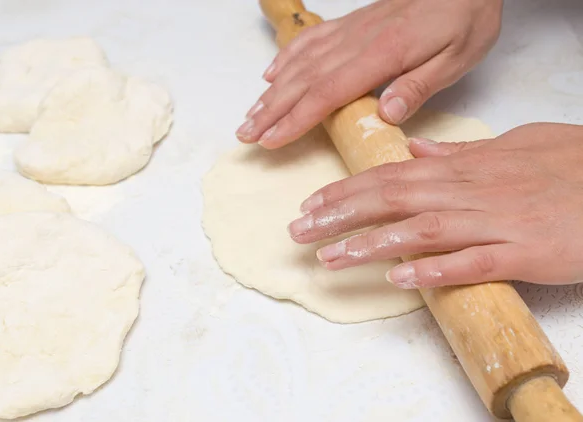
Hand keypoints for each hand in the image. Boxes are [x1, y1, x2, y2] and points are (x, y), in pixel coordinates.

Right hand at [236, 0, 502, 148]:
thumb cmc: (465, 18)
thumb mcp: (457, 57)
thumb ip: (419, 86)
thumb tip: (386, 115)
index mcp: (382, 54)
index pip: (328, 92)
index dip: (295, 119)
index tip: (271, 139)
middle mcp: (357, 41)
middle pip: (303, 80)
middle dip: (271, 110)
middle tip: (245, 133)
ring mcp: (350, 30)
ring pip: (301, 62)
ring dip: (272, 90)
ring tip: (250, 113)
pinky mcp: (351, 23)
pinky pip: (311, 39)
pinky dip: (287, 57)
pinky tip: (272, 74)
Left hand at [287, 123, 582, 288]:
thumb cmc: (569, 166)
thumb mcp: (512, 144)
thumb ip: (462, 150)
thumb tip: (418, 146)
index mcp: (464, 167)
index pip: (391, 175)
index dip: (347, 190)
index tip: (312, 203)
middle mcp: (470, 191)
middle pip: (392, 199)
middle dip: (341, 214)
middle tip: (299, 230)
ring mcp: (495, 222)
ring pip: (421, 230)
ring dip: (371, 244)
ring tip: (330, 257)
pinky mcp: (522, 253)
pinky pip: (472, 262)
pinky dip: (435, 270)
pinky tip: (400, 278)